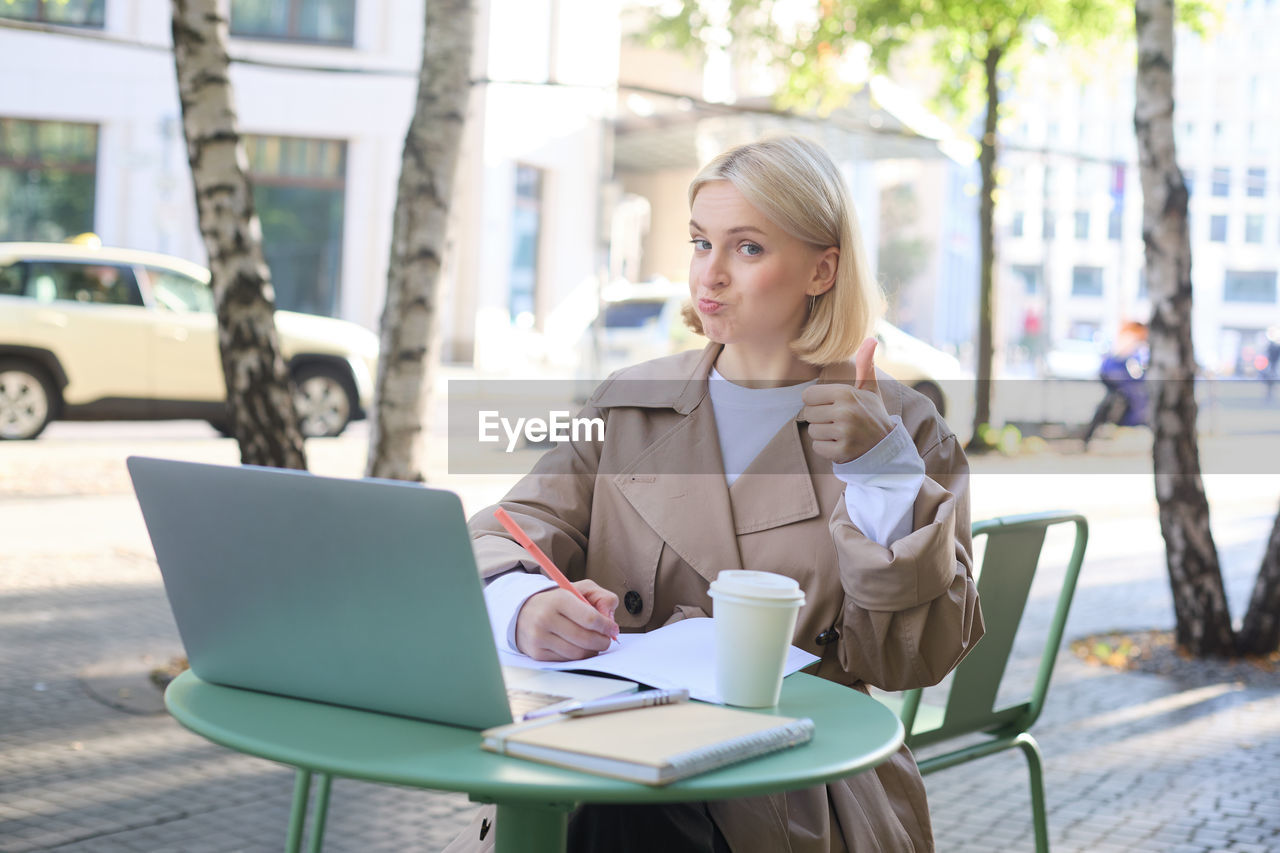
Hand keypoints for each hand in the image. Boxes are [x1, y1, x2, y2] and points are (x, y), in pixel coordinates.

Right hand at [514, 580, 619, 660]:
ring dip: (591, 651)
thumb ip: (600, 596)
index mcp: (558, 599)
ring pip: (578, 653)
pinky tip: (578, 647)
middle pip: (586, 638)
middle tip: (606, 639)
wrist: (522, 612)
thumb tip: (610, 617)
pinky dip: (577, 656)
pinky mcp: (537, 653)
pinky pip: (567, 660)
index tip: (613, 629)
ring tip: (593, 643)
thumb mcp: (578, 589)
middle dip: (603, 641)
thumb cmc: (555, 601)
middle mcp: (546, 618)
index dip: (607, 626)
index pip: (591, 618)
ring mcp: (540, 637)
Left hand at [801, 338, 893, 463]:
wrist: (886, 445)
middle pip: (808, 414)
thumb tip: (871, 339)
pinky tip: (841, 443)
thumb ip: (865, 365)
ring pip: (813, 431)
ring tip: (840, 431)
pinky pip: (818, 448)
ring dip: (823, 433)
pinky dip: (826, 448)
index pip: (808, 396)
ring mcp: (844, 433)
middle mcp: (845, 412)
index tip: (831, 405)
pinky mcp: (842, 452)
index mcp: (846, 393)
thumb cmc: (872, 413)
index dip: (817, 401)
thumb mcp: (869, 389)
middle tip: (837, 420)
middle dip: (820, 418)